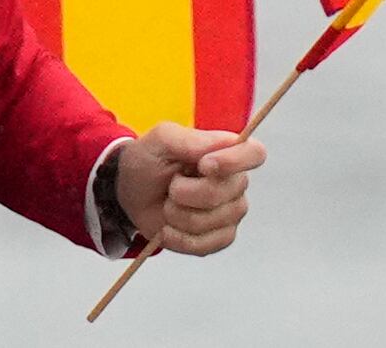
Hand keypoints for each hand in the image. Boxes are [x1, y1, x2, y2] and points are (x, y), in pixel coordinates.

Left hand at [115, 125, 264, 255]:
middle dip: (184, 191)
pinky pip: (204, 245)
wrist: (131, 192)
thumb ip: (190, 140)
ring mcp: (230, 213)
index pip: (254, 154)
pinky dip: (177, 237)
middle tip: (170, 184)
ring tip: (168, 203)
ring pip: (210, 221)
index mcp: (226, 152)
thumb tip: (215, 153)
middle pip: (223, 193)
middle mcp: (235, 184)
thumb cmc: (150, 160)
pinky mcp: (220, 239)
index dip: (233, 161)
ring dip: (177, 214)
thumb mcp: (162, 140)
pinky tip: (168, 227)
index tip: (204, 165)